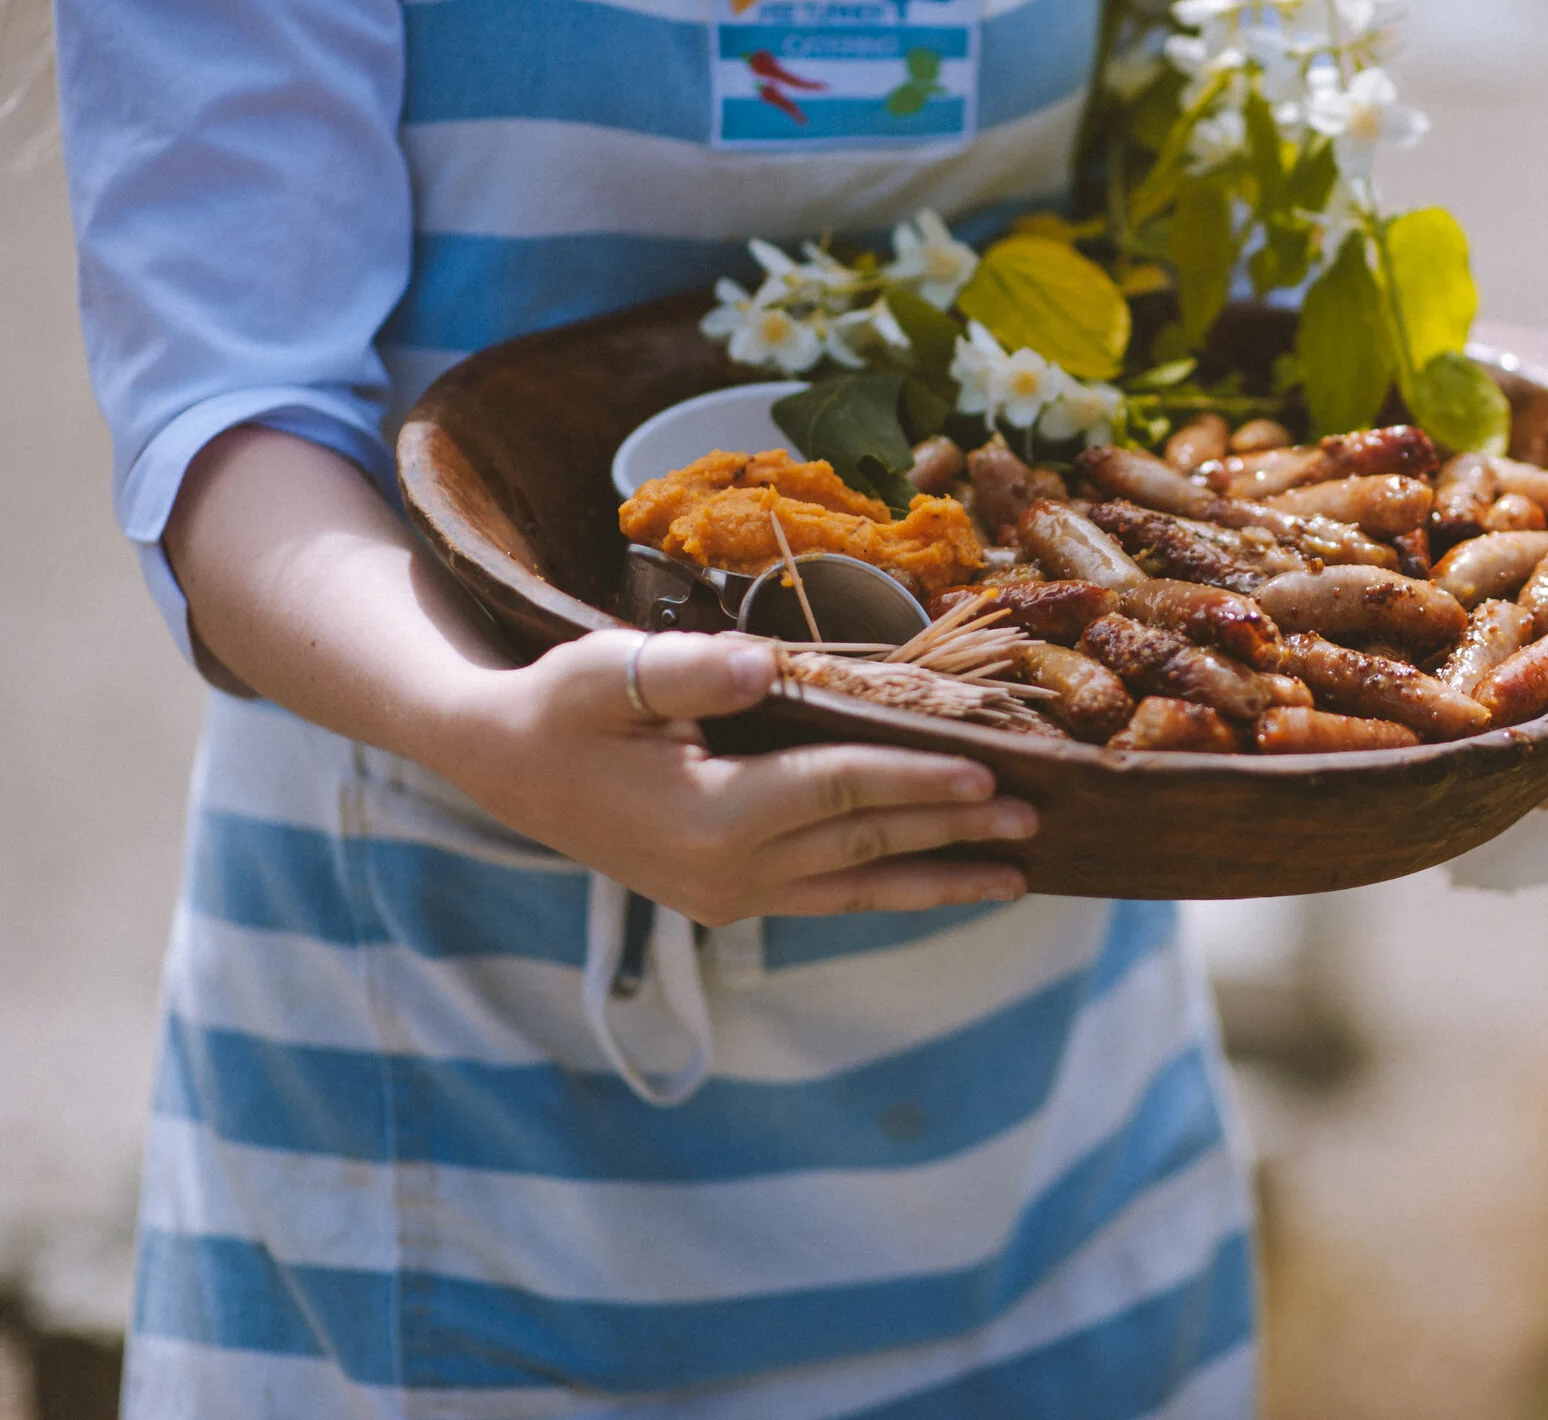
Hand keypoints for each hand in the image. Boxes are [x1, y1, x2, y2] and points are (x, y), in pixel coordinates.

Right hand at [443, 630, 1033, 923]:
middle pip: (863, 847)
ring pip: (855, 889)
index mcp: (708, 816)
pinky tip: (941, 879)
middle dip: (950, 833)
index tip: (985, 773)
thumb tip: (768, 663)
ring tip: (1014, 877)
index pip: (837, 792)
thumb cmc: (563, 705)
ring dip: (937, 880)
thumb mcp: (611, 671)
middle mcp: (727, 872)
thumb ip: (693, 671)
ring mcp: (729, 895)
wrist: (503, 766)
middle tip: (1031, 823)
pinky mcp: (729, 897)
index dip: (914, 780)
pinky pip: (829, 895)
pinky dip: (891, 886)